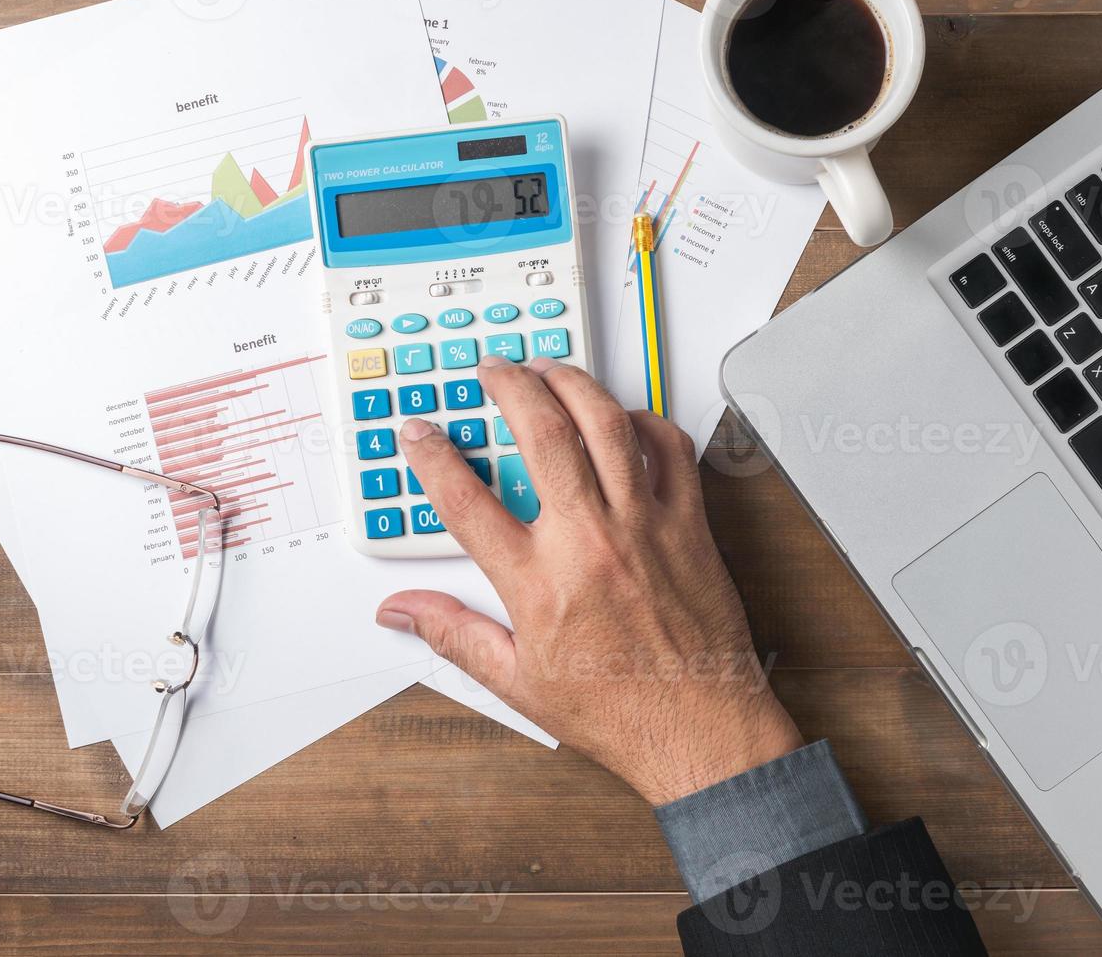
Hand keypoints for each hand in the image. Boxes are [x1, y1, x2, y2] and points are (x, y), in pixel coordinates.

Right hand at [376, 355, 802, 805]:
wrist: (700, 731)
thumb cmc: (618, 712)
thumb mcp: (517, 681)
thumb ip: (454, 634)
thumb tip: (401, 612)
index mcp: (538, 583)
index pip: (465, 499)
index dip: (432, 455)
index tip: (420, 432)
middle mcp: (589, 542)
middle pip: (540, 434)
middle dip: (508, 387)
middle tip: (492, 371)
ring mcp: (644, 527)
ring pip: (606, 425)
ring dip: (573, 384)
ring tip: (550, 370)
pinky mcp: (689, 526)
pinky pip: (669, 450)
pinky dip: (644, 421)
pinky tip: (624, 417)